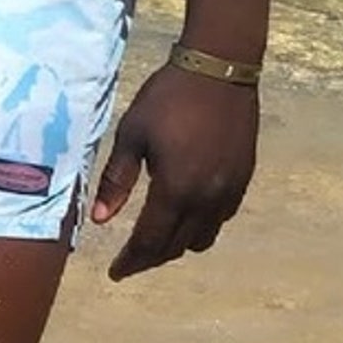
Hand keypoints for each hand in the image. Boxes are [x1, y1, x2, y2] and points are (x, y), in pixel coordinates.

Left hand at [90, 65, 258, 280]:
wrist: (220, 69)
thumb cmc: (169, 98)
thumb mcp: (133, 133)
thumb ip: (117, 179)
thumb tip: (99, 219)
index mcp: (175, 189)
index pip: (150, 242)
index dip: (131, 261)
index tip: (115, 272)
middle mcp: (206, 200)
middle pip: (177, 247)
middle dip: (151, 258)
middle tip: (131, 260)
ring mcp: (229, 192)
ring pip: (202, 238)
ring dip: (178, 245)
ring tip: (158, 238)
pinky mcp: (243, 179)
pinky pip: (221, 219)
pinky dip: (201, 226)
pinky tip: (188, 213)